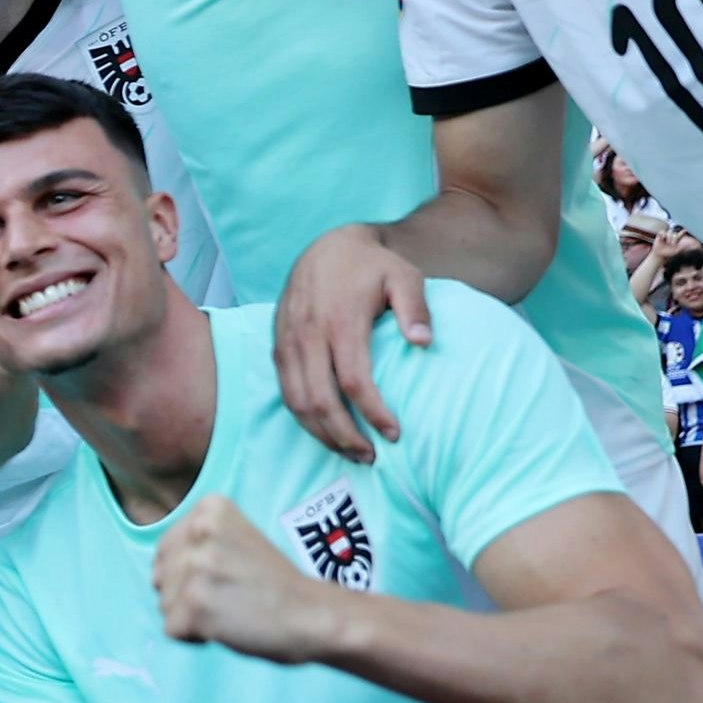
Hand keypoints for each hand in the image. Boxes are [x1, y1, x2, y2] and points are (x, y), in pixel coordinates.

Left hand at [154, 496, 342, 662]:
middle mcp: (200, 530)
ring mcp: (197, 566)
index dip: (193, 571)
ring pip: (164, 604)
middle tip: (233, 594)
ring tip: (232, 608)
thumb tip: (154, 574)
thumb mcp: (235, 540)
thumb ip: (194, 544)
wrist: (314, 615)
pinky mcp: (196, 603)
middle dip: (188, 595)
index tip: (230, 573)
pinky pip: (172, 630)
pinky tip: (229, 625)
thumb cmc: (273, 584)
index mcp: (209, 509)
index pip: (167, 549)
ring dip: (192, 616)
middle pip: (161, 577)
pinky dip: (196, 637)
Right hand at [270, 223, 430, 458]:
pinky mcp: (278, 347)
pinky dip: (305, 418)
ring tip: (350, 452)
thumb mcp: (404, 275)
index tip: (394, 434)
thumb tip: (424, 342)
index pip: (353, 380)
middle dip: (345, 435)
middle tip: (371, 456)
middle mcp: (307, 335)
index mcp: (339, 320)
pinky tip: (327, 431)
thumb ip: (416, 307)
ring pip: (297, 402)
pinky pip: (286, 392)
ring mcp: (287, 342)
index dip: (372, 412)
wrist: (327, 246)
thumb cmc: (371, 265)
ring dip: (322, 433)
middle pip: (320, 400)